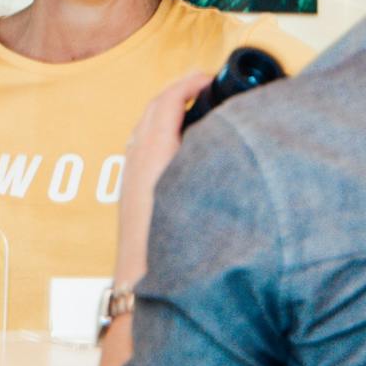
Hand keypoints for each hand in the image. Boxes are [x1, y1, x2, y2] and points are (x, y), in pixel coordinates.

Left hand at [114, 70, 211, 288]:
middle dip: (178, 92)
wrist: (143, 286)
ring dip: (167, 111)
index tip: (209, 78)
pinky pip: (141, 145)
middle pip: (154, 108)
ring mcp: (130, 173)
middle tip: (204, 88)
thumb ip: (214, 159)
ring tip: (194, 110)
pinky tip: (177, 145)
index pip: (168, 100)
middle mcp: (138, 157)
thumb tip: (235, 138)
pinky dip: (158, 132)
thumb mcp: (200, 192)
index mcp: (155, 152)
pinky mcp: (130, 190)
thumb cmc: (174, 247)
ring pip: (146, 126)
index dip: (189, 83)